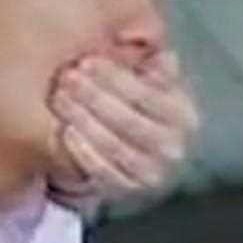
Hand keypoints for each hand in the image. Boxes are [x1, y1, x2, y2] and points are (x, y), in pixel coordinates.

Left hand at [48, 50, 200, 197]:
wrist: (137, 149)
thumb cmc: (140, 103)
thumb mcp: (151, 80)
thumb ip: (152, 62)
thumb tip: (157, 53)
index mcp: (183, 115)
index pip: (146, 94)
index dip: (114, 77)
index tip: (86, 61)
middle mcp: (173, 148)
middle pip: (127, 120)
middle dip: (93, 96)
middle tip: (66, 77)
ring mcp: (152, 173)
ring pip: (113, 146)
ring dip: (83, 120)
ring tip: (59, 98)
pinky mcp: (128, 190)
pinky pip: (102, 172)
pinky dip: (83, 152)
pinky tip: (66, 131)